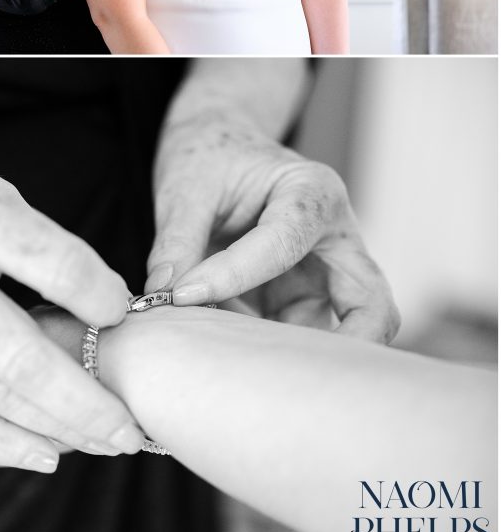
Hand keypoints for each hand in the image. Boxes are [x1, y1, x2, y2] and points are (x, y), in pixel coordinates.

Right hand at [0, 123, 142, 469]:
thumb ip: (34, 241)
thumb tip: (99, 305)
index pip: (48, 261)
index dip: (96, 292)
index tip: (122, 311)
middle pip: (14, 356)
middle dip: (80, 402)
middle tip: (128, 427)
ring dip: (45, 433)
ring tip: (97, 445)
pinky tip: (36, 453)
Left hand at [146, 114, 399, 342]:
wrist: (217, 149)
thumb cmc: (210, 157)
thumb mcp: (187, 186)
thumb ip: (177, 239)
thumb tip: (162, 294)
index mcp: (313, 192)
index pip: (283, 243)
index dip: (230, 275)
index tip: (179, 296)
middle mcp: (333, 240)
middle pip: (370, 305)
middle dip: (347, 349)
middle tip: (296, 383)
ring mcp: (321, 277)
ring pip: (327, 335)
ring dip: (280, 355)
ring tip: (224, 363)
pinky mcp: (299, 303)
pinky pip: (288, 338)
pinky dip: (257, 352)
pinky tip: (219, 354)